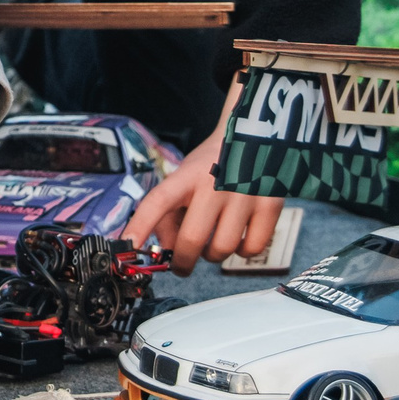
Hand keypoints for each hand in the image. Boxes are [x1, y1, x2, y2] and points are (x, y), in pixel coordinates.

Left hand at [123, 82, 282, 274]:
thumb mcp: (186, 177)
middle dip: (181, 261)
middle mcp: (215, 184)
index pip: (158, 201)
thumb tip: (168, 249)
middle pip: (191, 239)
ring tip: (212, 241)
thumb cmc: (213, 163)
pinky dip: (241, 251)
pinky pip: (251, 249)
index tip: (127, 245)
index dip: (140, 226)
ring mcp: (245, 195)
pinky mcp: (270, 205)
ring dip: (212, 255)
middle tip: (179, 265)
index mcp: (188, 175)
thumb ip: (171, 212)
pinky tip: (237, 238)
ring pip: (221, 249)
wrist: (256, 134)